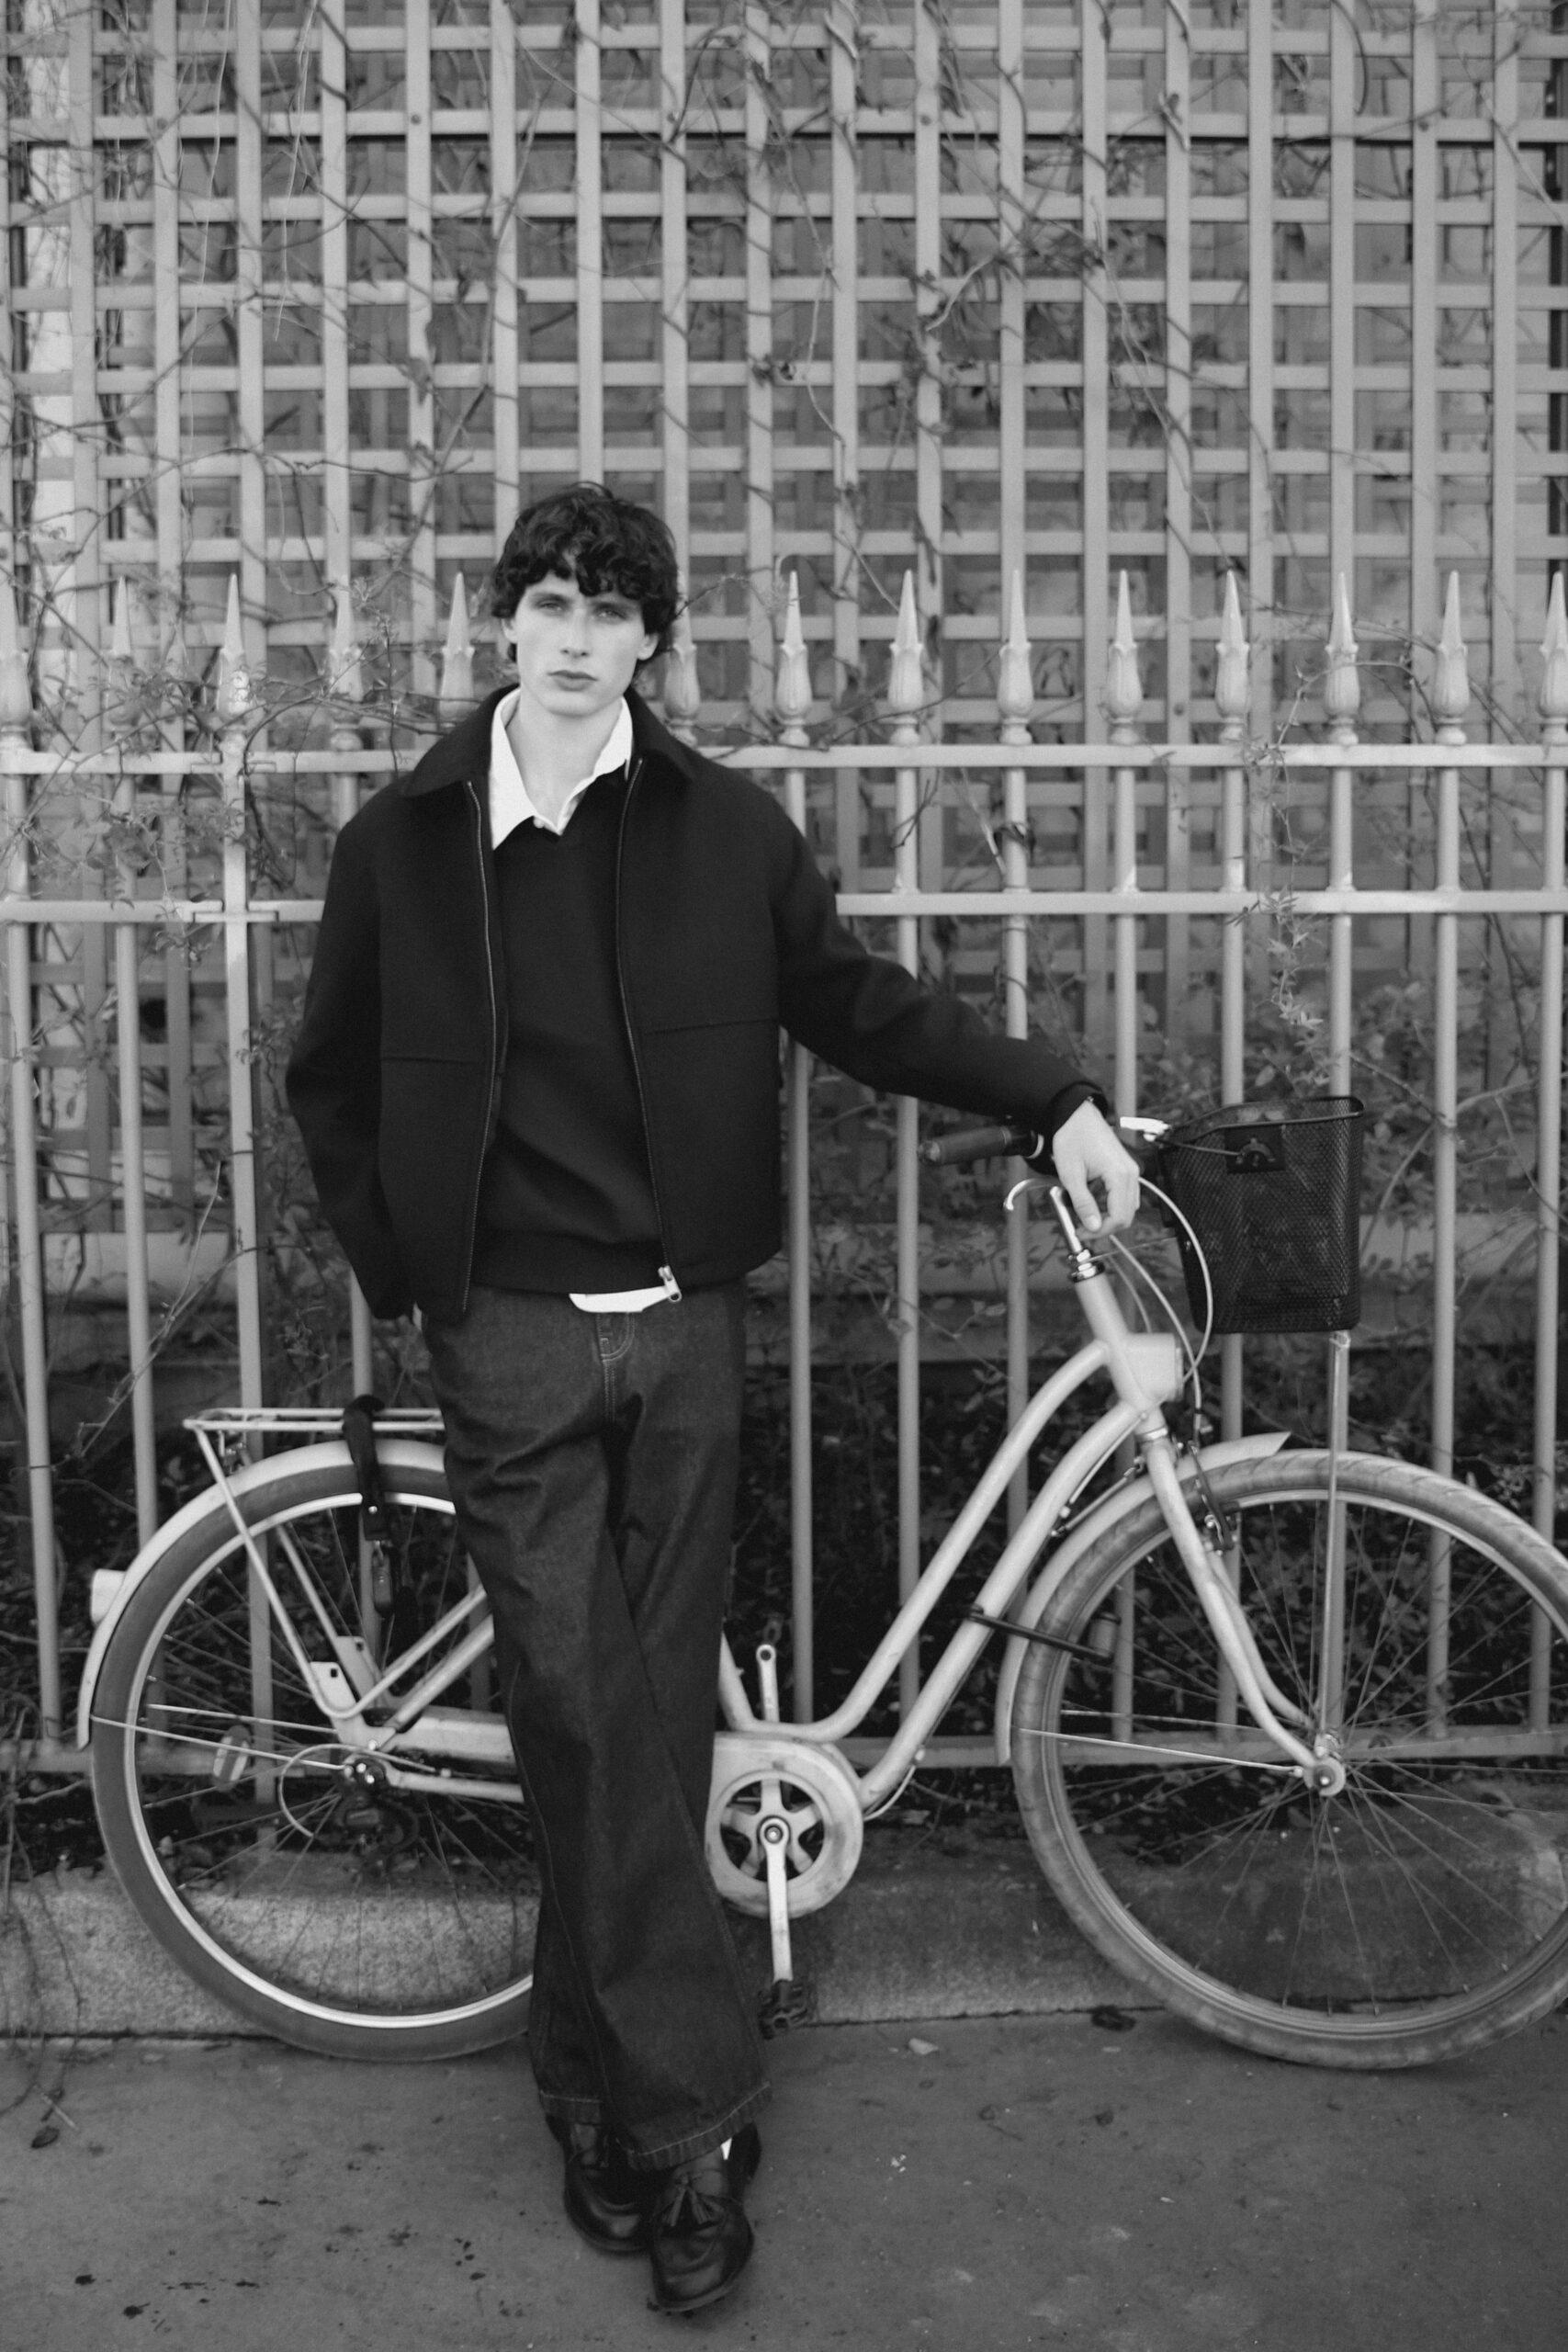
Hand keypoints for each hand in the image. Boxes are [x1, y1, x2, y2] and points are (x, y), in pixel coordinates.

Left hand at [1047, 1101, 1139, 1234]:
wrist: (1076, 1115)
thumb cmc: (1072, 1137)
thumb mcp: (1071, 1174)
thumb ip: (1083, 1203)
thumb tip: (1092, 1226)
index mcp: (1119, 1174)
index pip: (1119, 1216)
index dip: (1101, 1230)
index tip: (1082, 1232)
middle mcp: (1130, 1173)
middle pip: (1126, 1215)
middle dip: (1104, 1225)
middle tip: (1082, 1227)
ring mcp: (1130, 1171)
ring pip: (1126, 1207)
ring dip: (1107, 1215)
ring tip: (1084, 1212)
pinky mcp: (1125, 1169)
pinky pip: (1123, 1195)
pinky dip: (1109, 1203)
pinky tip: (1092, 1200)